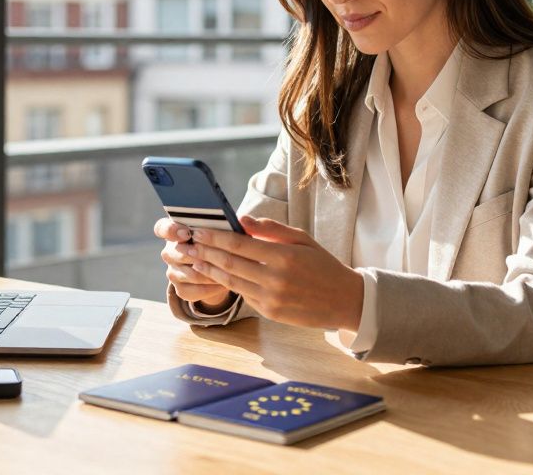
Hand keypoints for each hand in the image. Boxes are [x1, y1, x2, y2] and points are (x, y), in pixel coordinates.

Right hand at [154, 217, 233, 309]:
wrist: (218, 268)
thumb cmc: (219, 241)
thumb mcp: (219, 230)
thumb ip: (221, 225)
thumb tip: (240, 220)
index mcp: (174, 232)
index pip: (162, 228)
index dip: (171, 230)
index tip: (186, 233)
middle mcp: (169, 252)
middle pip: (176, 253)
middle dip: (198, 254)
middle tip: (216, 254)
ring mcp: (173, 272)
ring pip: (190, 274)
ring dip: (210, 273)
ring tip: (229, 271)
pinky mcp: (180, 289)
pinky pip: (194, 291)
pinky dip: (211, 288)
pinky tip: (224, 283)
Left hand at [183, 215, 364, 330]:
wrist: (345, 300)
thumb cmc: (323, 265)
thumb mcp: (302, 239)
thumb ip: (271, 229)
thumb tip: (241, 219)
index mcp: (283, 257)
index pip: (239, 244)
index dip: (214, 237)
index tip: (198, 230)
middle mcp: (275, 279)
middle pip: (229, 263)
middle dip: (205, 252)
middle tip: (188, 243)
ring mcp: (271, 299)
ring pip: (231, 281)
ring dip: (209, 270)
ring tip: (194, 259)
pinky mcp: (269, 313)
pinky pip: (243, 295)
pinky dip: (227, 283)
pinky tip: (215, 274)